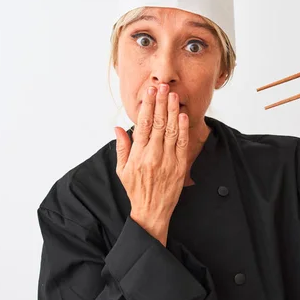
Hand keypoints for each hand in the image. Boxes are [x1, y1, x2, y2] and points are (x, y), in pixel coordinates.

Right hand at [114, 84, 189, 245]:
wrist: (151, 212)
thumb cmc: (136, 190)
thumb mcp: (122, 170)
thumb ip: (121, 147)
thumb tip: (117, 128)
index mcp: (138, 155)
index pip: (143, 125)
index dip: (147, 106)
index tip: (150, 93)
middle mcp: (153, 155)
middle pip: (158, 123)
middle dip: (160, 103)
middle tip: (162, 87)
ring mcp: (168, 160)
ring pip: (171, 130)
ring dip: (172, 111)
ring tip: (173, 96)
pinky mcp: (180, 166)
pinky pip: (182, 144)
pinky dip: (182, 129)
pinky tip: (182, 116)